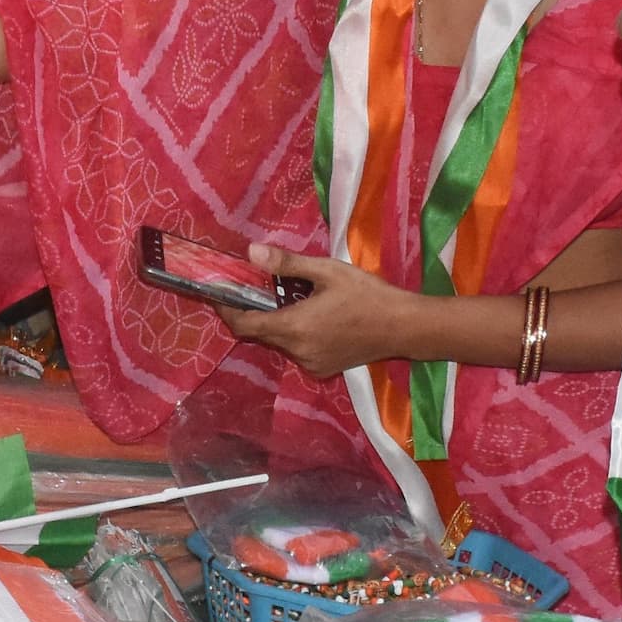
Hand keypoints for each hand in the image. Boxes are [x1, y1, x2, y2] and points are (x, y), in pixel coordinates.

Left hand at [226, 244, 425, 379]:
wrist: (403, 326)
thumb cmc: (366, 294)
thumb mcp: (327, 271)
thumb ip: (287, 264)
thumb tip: (250, 253)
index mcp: (294, 327)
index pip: (245, 324)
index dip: (227, 310)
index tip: (218, 294)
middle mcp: (297, 351)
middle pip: (262, 332)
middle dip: (256, 310)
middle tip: (257, 286)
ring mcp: (310, 363)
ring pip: (281, 341)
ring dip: (279, 321)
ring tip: (291, 296)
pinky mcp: (323, 369)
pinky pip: (298, 350)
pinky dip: (296, 334)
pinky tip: (313, 316)